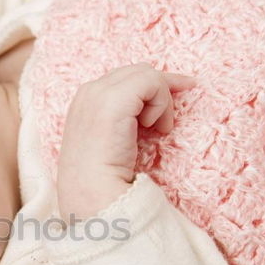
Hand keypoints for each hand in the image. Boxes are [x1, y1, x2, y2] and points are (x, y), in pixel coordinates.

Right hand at [57, 63, 195, 221]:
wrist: (91, 194)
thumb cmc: (101, 179)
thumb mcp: (111, 141)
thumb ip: (124, 120)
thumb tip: (152, 111)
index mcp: (84, 102)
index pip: (123, 78)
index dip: (151, 86)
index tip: (180, 91)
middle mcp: (88, 92)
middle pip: (136, 71)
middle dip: (161, 87)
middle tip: (172, 116)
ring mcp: (98, 94)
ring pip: (146, 74)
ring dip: (161, 100)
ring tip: (159, 130)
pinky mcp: (113, 100)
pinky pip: (151, 83)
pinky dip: (161, 104)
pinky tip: (154, 128)